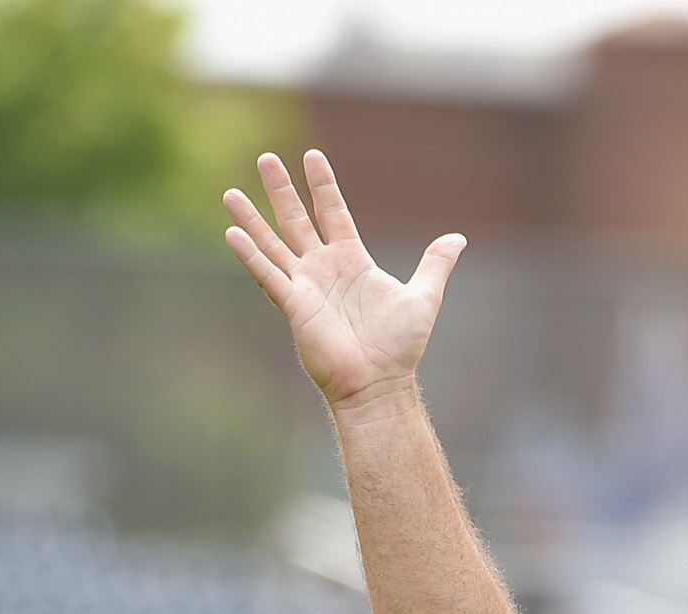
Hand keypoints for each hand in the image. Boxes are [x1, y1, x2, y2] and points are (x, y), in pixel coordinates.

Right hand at [223, 151, 462, 412]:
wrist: (380, 384)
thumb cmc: (400, 347)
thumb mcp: (424, 297)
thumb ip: (435, 264)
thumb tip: (458, 238)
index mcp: (352, 261)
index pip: (334, 212)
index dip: (323, 185)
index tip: (313, 156)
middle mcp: (325, 269)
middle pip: (297, 220)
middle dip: (282, 190)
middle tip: (266, 158)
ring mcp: (306, 287)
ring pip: (273, 244)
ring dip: (252, 219)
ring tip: (230, 193)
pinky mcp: (295, 307)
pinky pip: (269, 277)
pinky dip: (251, 256)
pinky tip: (232, 233)